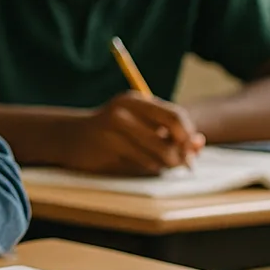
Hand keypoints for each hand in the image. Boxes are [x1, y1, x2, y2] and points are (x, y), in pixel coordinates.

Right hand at [64, 92, 205, 175]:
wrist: (70, 136)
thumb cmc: (113, 129)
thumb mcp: (140, 121)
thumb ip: (170, 130)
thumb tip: (199, 144)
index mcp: (133, 101)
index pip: (175, 116)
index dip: (189, 135)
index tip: (193, 148)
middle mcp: (121, 114)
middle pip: (168, 142)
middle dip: (180, 156)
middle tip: (184, 164)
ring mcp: (111, 134)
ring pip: (156, 158)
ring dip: (164, 165)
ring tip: (159, 162)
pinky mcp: (105, 153)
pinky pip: (141, 166)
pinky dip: (148, 168)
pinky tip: (140, 162)